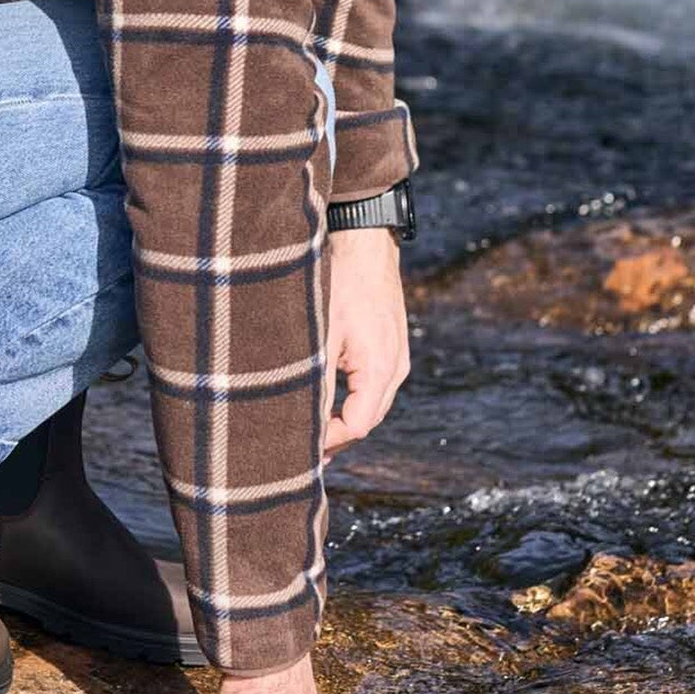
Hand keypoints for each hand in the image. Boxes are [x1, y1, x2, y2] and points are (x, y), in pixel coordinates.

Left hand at [323, 226, 409, 456]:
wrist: (365, 242)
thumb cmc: (340, 282)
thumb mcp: (321, 335)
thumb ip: (316, 382)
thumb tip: (302, 422)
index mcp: (380, 369)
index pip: (357, 426)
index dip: (328, 439)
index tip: (297, 442)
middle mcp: (396, 368)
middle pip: (367, 421)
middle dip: (336, 437)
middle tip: (301, 451)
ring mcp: (397, 357)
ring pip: (371, 404)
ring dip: (344, 419)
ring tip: (311, 433)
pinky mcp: (391, 346)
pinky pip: (374, 385)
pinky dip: (353, 399)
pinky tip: (329, 401)